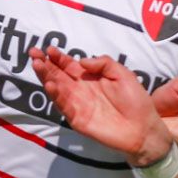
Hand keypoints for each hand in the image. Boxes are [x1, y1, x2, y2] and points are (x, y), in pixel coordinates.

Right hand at [30, 47, 172, 165]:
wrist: (143, 128)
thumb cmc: (135, 100)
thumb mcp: (123, 74)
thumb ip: (104, 63)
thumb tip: (81, 61)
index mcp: (89, 78)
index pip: (68, 65)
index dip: (58, 57)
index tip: (49, 49)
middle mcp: (80, 90)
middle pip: (58, 75)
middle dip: (45, 65)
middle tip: (33, 54)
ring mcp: (77, 105)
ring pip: (57, 89)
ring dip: (46, 77)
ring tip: (38, 65)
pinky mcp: (77, 119)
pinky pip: (64, 106)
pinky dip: (56, 96)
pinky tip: (51, 85)